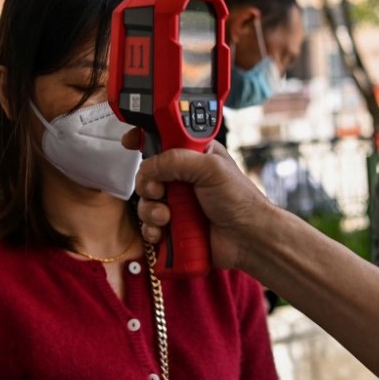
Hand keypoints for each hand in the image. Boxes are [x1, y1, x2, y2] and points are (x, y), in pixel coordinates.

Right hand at [125, 130, 277, 270]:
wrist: (248, 239)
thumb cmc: (239, 200)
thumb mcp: (210, 168)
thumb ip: (176, 160)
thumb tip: (147, 167)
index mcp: (193, 155)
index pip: (162, 141)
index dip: (143, 139)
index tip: (129, 143)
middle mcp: (182, 178)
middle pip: (147, 175)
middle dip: (147, 185)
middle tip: (160, 192)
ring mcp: (177, 204)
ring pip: (145, 202)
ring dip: (150, 211)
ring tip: (168, 218)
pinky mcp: (173, 227)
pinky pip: (149, 227)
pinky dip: (151, 230)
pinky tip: (163, 233)